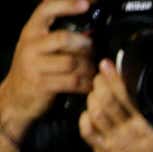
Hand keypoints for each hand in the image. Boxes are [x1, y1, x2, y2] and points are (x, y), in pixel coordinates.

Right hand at [0, 0, 94, 138]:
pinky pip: (72, 82)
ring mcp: (34, 65)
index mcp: (31, 31)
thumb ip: (58, 35)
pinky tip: (88, 84)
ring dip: (88, 67)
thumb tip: (90, 30)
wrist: (15, 96)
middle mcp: (30, 45)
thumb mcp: (39, 46)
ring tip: (92, 70)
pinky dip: (86, 84)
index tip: (86, 3)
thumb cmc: (34, 68)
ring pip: (72, 62)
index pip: (46, 10)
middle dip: (85, 45)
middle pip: (64, 38)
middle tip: (92, 50)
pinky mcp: (42, 84)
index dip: (67, 5)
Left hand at [78, 60, 152, 151]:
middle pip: (106, 102)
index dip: (114, 78)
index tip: (107, 65)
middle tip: (98, 76)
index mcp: (147, 125)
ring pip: (95, 114)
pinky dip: (85, 119)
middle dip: (99, 85)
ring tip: (94, 93)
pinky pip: (87, 133)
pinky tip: (89, 113)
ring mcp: (115, 143)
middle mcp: (129, 133)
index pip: (126, 95)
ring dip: (92, 99)